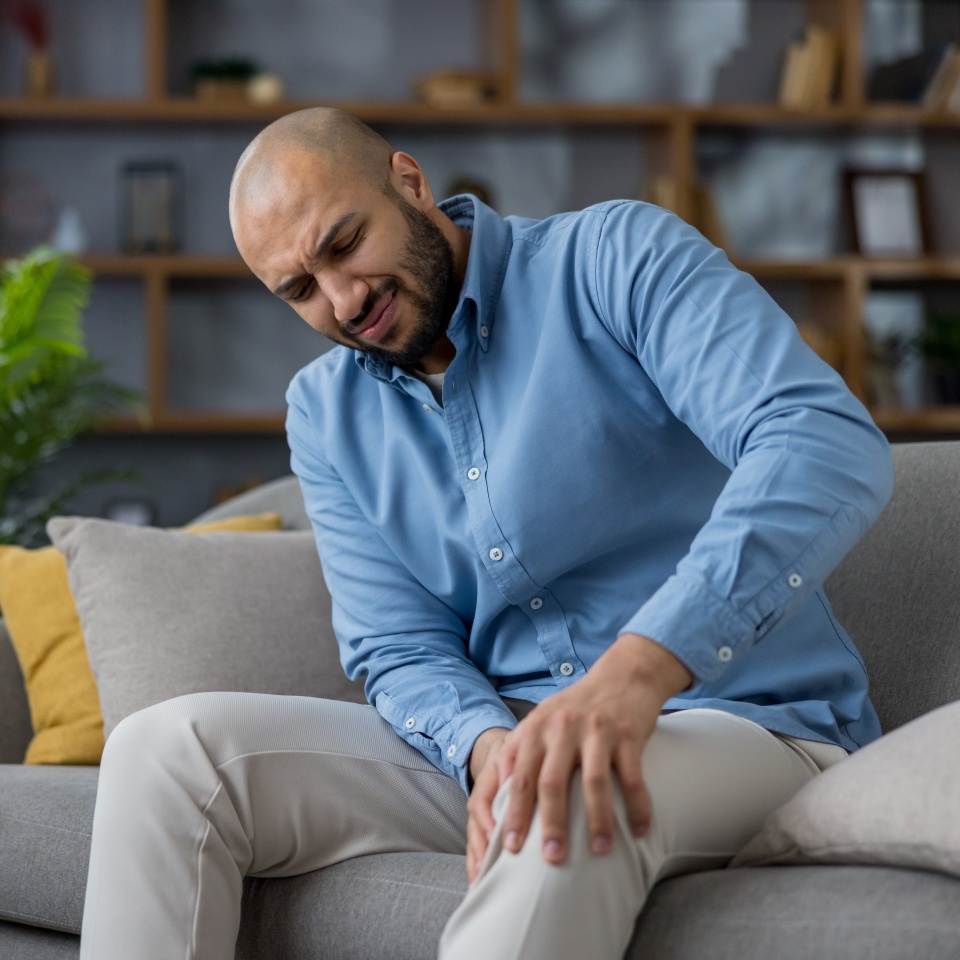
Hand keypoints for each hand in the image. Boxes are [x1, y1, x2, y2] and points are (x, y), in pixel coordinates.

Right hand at [465, 726, 509, 881]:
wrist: (505, 751)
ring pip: (472, 837)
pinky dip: (475, 863)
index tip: (495, 834)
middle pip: (474, 824)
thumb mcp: (518, 752)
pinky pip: (475, 845)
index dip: (487, 818)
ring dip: (476, 858)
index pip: (481, 800)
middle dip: (479, 846)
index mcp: (489, 779)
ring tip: (479, 880)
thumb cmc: (518, 756)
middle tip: (485, 866)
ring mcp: (480, 813)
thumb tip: (515, 780)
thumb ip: (515, 765)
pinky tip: (477, 882)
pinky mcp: (482, 826)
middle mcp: (480, 798)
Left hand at [466, 634, 691, 880]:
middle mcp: (561, 728)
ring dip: (597, 821)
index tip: (508, 848)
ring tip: (600, 851)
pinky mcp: (627, 734)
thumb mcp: (540, 722)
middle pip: (550, 783)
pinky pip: (631, 777)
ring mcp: (595, 731)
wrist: (621, 676)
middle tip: (551, 860)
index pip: (516, 776)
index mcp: (535, 729)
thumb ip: (518, 754)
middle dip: (550, 825)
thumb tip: (497, 798)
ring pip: (593, 783)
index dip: (511, 812)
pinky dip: (637, 806)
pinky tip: (639, 831)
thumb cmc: (576, 709)